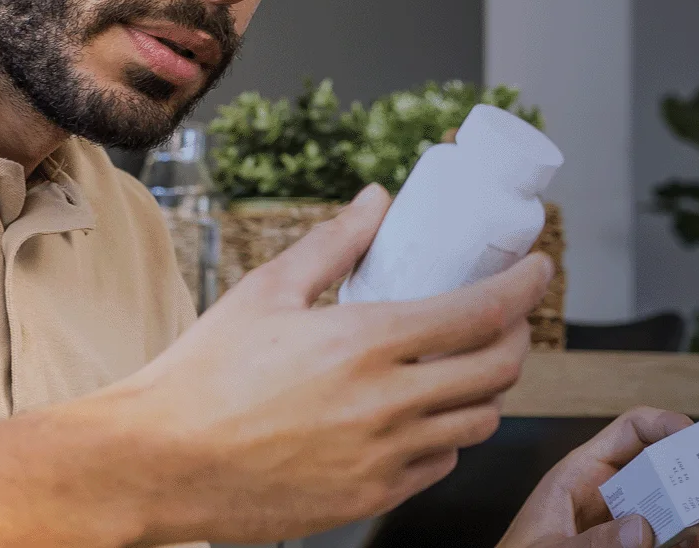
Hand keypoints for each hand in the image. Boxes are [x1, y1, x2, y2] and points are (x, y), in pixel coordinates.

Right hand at [96, 184, 554, 544]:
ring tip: (466, 366)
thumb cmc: (204, 375)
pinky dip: (446, 437)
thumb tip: (379, 200)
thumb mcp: (268, 291)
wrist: (160, 462)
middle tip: (506, 317)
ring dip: (486, 389)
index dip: (525, 285)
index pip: (483, 311)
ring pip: (479, 422)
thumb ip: (335, 242)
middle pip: (499, 370)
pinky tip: (423, 417)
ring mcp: (385, 458)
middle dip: (516, 336)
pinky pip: (439, 465)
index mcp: (367, 342)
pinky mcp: (371, 498)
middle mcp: (389, 404)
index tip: (538, 266)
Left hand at [497, 408, 698, 547]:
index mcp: (580, 473)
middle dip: (694, 479)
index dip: (666, 424)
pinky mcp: (625, 543)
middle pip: (661, 468)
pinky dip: (684, 541)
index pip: (632, 430)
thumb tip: (642, 528)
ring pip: (669, 506)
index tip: (694, 441)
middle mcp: (606, 491)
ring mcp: (618, 520)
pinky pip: (662, 536)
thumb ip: (591, 541)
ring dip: (696, 517)